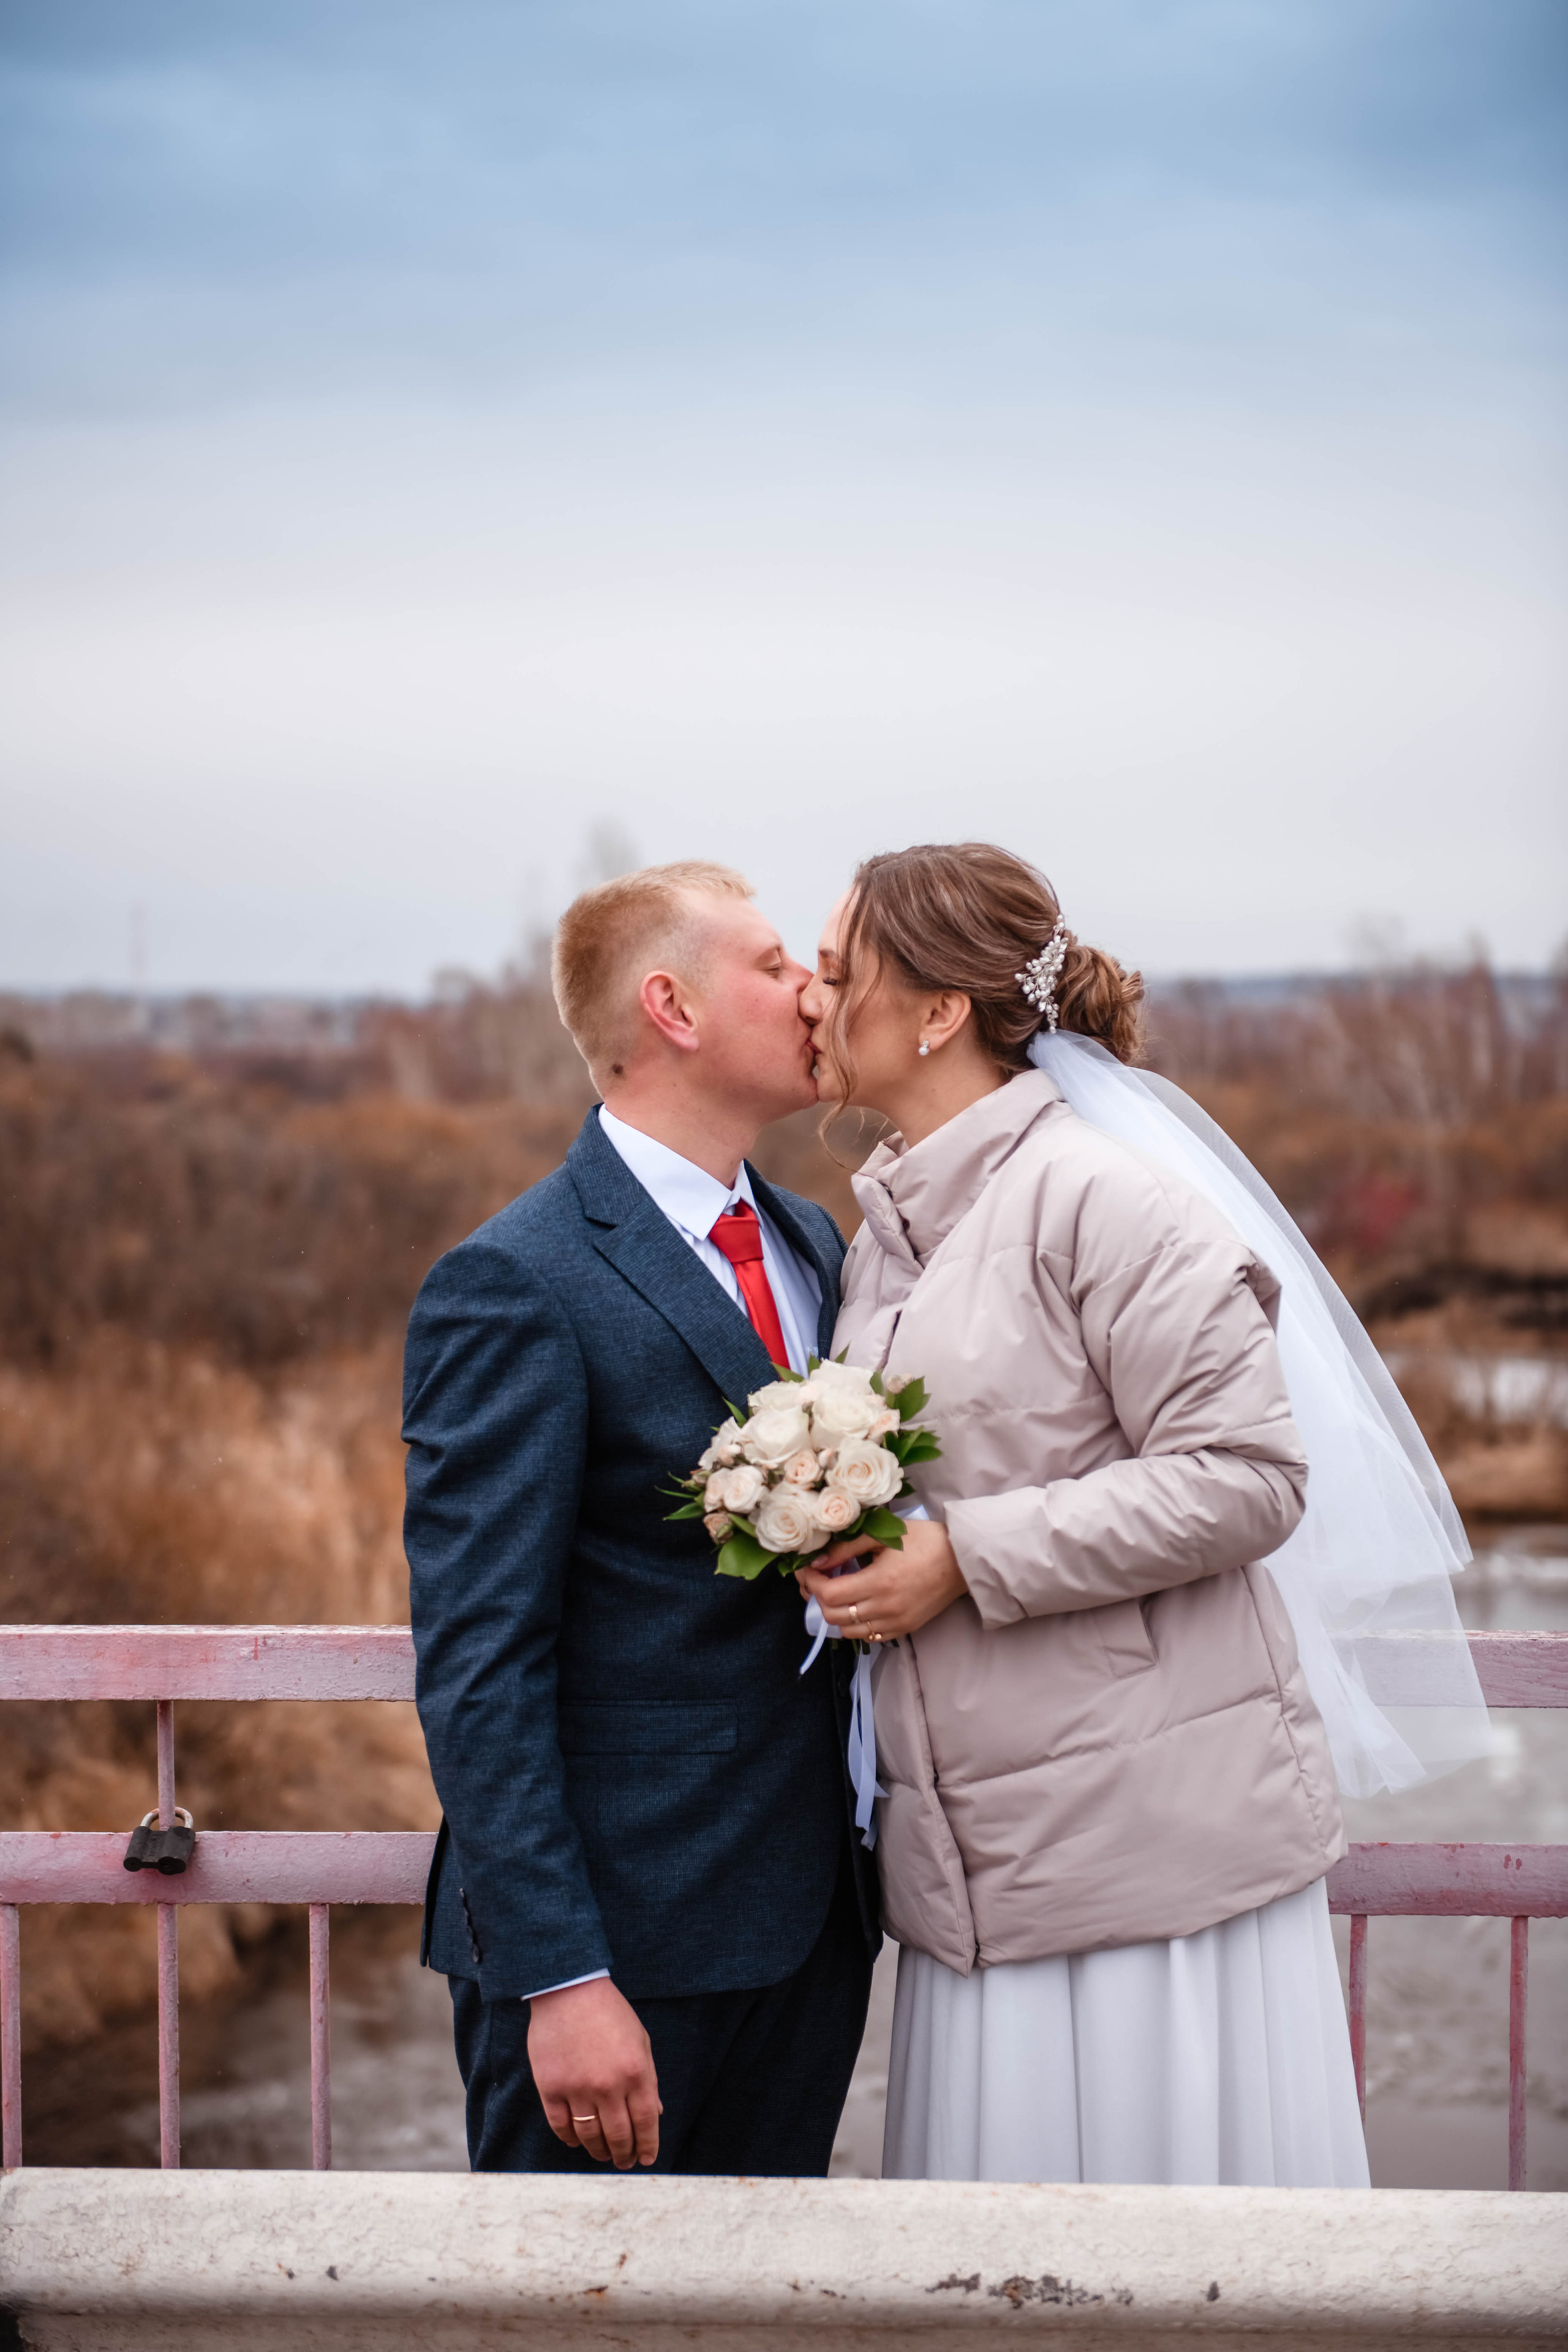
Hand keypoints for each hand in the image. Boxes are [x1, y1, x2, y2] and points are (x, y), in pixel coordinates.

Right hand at [527, 1977, 661, 2167]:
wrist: (568, 1990)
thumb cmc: (609, 2013)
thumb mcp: (640, 2041)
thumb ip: (647, 2080)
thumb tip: (653, 2115)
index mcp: (636, 2072)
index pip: (646, 2123)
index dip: (647, 2146)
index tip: (646, 2159)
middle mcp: (608, 2085)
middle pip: (618, 2136)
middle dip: (624, 2154)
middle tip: (624, 2163)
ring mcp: (577, 2089)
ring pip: (590, 2136)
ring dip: (598, 2151)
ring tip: (603, 2155)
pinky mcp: (550, 2088)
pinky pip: (561, 2126)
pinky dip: (570, 2139)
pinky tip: (578, 2142)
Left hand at [795, 1517, 967, 1641]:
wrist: (962, 1560)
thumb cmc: (924, 1541)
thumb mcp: (883, 1535)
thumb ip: (847, 1548)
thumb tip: (818, 1562)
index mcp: (879, 1582)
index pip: (829, 1594)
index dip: (811, 1583)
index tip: (808, 1570)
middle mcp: (885, 1608)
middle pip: (833, 1616)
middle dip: (817, 1598)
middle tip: (816, 1580)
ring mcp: (895, 1622)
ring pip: (848, 1631)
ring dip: (834, 1614)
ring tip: (836, 1593)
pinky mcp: (904, 1628)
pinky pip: (868, 1636)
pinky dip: (855, 1624)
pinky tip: (857, 1605)